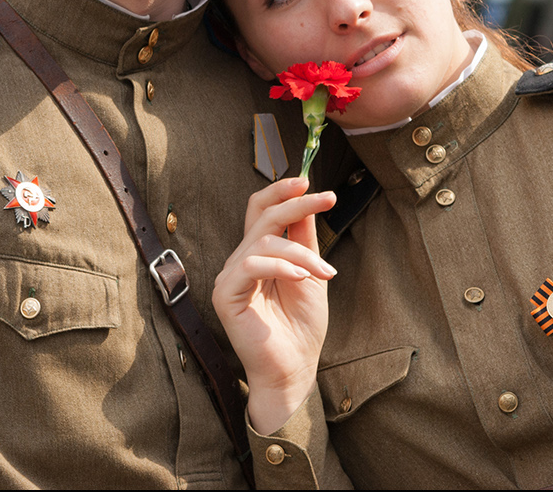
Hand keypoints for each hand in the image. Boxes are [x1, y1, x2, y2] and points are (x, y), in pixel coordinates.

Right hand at [213, 176, 337, 433]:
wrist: (294, 370)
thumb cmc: (302, 327)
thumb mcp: (311, 274)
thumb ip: (304, 240)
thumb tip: (306, 201)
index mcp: (259, 254)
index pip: (260, 210)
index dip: (282, 192)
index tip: (309, 182)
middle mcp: (241, 260)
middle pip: (261, 215)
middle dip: (296, 203)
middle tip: (327, 199)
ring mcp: (231, 277)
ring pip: (264, 241)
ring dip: (302, 253)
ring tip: (325, 274)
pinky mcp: (226, 295)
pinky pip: (250, 265)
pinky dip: (280, 266)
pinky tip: (302, 279)